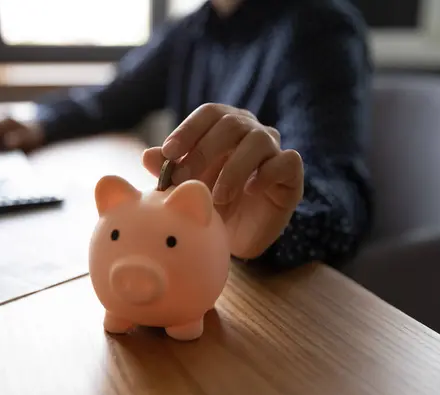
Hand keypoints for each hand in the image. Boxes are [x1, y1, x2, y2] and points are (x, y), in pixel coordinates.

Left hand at [142, 103, 303, 259]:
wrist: (238, 236)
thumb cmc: (211, 204)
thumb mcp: (186, 189)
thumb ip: (169, 171)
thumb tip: (148, 155)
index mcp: (224, 126)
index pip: (209, 114)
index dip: (188, 129)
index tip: (169, 153)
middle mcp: (250, 132)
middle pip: (231, 124)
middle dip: (204, 151)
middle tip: (185, 180)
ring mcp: (273, 150)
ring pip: (258, 141)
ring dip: (233, 169)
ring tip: (219, 197)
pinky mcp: (291, 173)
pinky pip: (286, 161)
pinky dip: (266, 174)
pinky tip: (250, 191)